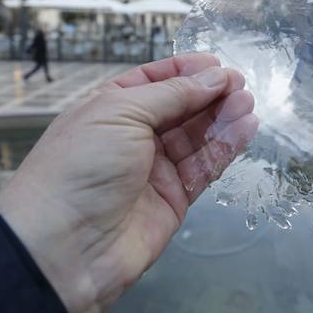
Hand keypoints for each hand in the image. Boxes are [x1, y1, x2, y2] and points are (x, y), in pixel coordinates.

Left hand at [0, 53, 257, 312]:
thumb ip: (171, 94)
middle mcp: (133, 136)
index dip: (185, 71)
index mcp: (110, 108)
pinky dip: (226, 147)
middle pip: (180, 108)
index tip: (217, 65)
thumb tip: (214, 77)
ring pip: (196, 137)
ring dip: (223, 118)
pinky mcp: (175, 199)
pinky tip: (246, 128)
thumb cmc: (81, 165)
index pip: (153, 81)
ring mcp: (154, 169)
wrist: (63, 247)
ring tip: (248, 102)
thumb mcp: (120, 113)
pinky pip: (205, 167)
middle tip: (241, 83)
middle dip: (209, 94)